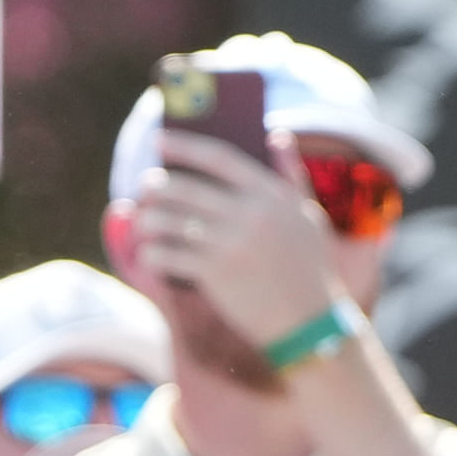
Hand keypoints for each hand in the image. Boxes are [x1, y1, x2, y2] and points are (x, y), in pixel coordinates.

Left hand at [128, 129, 346, 349]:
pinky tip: (150, 253)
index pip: (219, 158)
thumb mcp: (309, 214)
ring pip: (170, 221)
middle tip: (146, 186)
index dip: (185, 145)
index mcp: (272, 194)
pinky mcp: (215, 273)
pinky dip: (153, 252)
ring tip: (146, 220)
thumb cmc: (310, 266)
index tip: (159, 138)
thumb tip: (276, 133)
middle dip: (158, 186)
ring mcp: (231, 243)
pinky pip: (169, 255)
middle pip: (186, 188)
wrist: (310, 322)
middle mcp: (250, 214)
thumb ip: (291, 173)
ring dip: (149, 219)